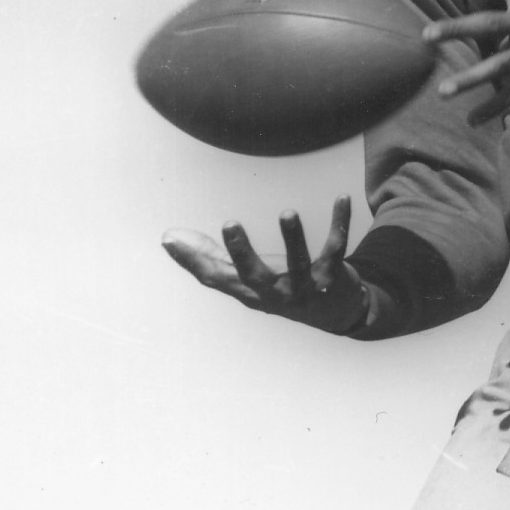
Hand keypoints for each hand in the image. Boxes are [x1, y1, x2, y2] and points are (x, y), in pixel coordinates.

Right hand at [161, 199, 369, 334]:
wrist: (335, 311)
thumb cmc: (279, 288)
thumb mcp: (243, 278)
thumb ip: (207, 258)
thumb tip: (167, 237)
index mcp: (249, 291)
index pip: (216, 278)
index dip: (193, 260)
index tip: (172, 237)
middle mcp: (276, 292)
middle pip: (255, 275)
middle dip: (241, 251)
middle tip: (229, 223)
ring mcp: (305, 286)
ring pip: (299, 262)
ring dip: (293, 237)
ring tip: (288, 212)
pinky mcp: (333, 275)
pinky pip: (337, 247)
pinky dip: (340, 222)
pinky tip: (342, 198)